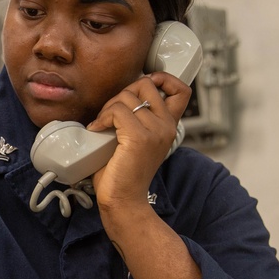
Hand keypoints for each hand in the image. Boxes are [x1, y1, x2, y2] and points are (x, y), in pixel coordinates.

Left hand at [86, 72, 191, 208]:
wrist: (124, 200)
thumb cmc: (124, 173)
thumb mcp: (136, 140)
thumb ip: (136, 120)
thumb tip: (120, 97)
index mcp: (169, 126)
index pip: (181, 90)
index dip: (163, 78)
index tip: (142, 85)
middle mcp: (166, 126)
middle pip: (146, 84)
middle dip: (123, 92)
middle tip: (110, 114)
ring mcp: (155, 131)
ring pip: (127, 97)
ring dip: (108, 108)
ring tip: (102, 125)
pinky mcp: (139, 137)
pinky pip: (117, 110)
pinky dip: (102, 117)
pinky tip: (97, 129)